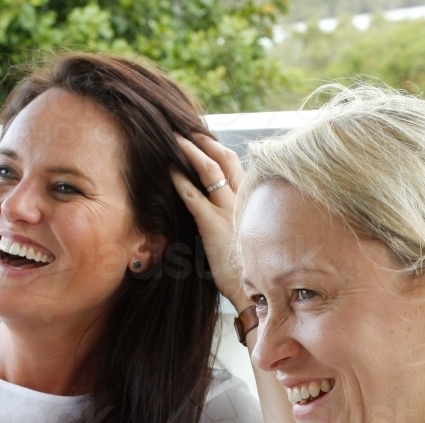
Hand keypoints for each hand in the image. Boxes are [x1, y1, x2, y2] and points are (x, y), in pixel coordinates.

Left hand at [171, 132, 246, 307]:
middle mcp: (243, 200)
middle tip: (189, 131)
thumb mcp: (249, 236)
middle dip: (205, 140)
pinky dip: (179, 180)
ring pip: (209, 170)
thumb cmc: (251, 268)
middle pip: (226, 158)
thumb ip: (239, 219)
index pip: (237, 165)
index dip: (220, 149)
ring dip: (190, 151)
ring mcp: (228, 210)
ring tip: (175, 140)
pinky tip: (168, 171)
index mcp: (252, 202)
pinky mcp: (212, 224)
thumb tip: (227, 216)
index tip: (206, 140)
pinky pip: (193, 196)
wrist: (256, 289)